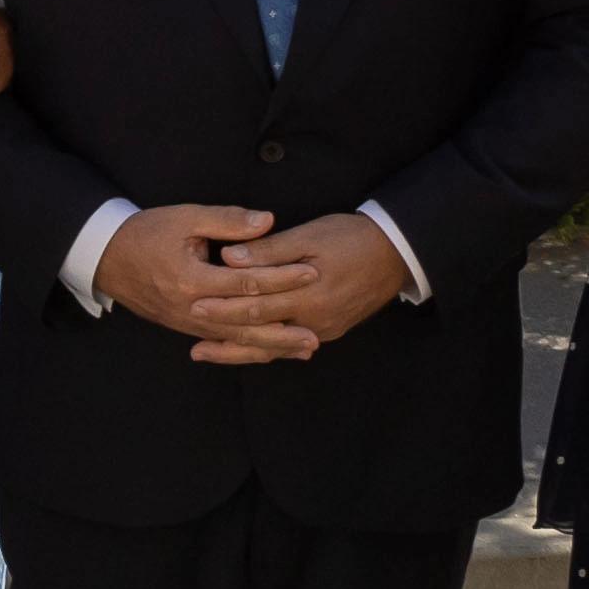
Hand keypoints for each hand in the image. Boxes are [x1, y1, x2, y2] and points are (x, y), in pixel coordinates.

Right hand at [98, 203, 314, 360]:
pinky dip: (248, 348)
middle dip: (283, 328)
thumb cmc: (144, 233)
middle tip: (316, 331)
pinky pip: (221, 342)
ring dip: (271, 346)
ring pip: (235, 339)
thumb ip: (227, 220)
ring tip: (303, 349)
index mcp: (192, 279)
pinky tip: (270, 351)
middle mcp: (191, 308)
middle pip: (245, 322)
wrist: (105, 258)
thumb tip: (267, 221)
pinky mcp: (184, 327)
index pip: (246, 282)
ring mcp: (186, 322)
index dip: (281, 277)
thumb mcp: (184, 217)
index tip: (312, 272)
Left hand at [186, 210, 409, 358]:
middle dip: (224, 336)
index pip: (256, 305)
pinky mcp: (330, 330)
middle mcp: (315, 319)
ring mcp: (324, 329)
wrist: (397, 253)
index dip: (223, 307)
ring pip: (274, 347)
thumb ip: (269, 250)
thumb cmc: (352, 238)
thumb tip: (230, 256)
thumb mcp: (310, 235)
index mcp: (307, 294)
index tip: (194, 306)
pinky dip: (267, 348)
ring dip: (240, 351)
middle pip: (261, 333)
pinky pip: (291, 345)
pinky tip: (246, 350)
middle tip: (192, 345)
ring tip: (207, 353)